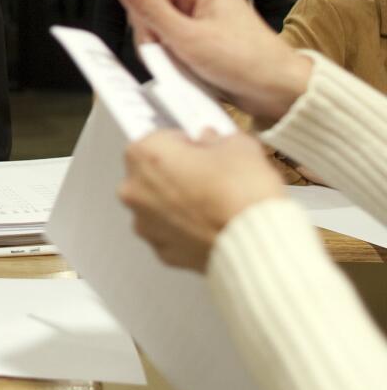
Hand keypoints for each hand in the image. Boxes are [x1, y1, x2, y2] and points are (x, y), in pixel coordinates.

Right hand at [115, 0, 311, 122]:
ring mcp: (198, 11)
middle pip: (148, 6)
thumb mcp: (188, 37)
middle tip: (173, 55)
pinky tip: (187, 65)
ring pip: (155, 26)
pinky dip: (172, 56)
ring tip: (184, 63)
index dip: (142, 16)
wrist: (275, 90)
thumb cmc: (245, 61)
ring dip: (163, 49)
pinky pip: (168, 39)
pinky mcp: (198, 30)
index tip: (155, 41)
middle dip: (154, 36)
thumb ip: (150, 9)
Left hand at [119, 129, 284, 271]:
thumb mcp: (238, 145)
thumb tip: (212, 141)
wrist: (255, 240)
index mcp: (144, 155)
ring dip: (178, 203)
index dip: (184, 143)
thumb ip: (217, 138)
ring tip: (214, 204)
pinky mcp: (161, 251)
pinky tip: (211, 226)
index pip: (158, 138)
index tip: (202, 150)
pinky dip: (186, 229)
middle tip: (211, 177)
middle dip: (178, 173)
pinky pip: (170, 233)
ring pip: (158, 206)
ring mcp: (144, 224)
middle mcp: (134, 190)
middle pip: (152, 173)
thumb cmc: (240, 191)